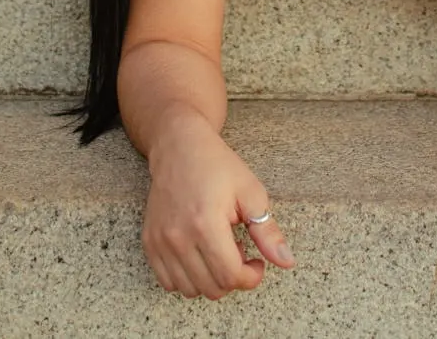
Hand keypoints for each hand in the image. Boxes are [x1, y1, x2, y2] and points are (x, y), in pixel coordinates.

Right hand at [143, 115, 294, 300]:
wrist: (179, 146)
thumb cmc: (217, 166)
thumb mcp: (250, 192)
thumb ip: (267, 231)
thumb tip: (287, 262)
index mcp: (206, 224)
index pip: (230, 276)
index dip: (251, 277)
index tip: (257, 263)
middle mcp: (178, 237)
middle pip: (211, 288)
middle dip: (233, 277)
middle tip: (239, 250)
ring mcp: (160, 241)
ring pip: (190, 290)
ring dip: (210, 279)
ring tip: (218, 249)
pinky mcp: (150, 242)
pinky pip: (168, 282)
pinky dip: (187, 278)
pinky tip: (199, 254)